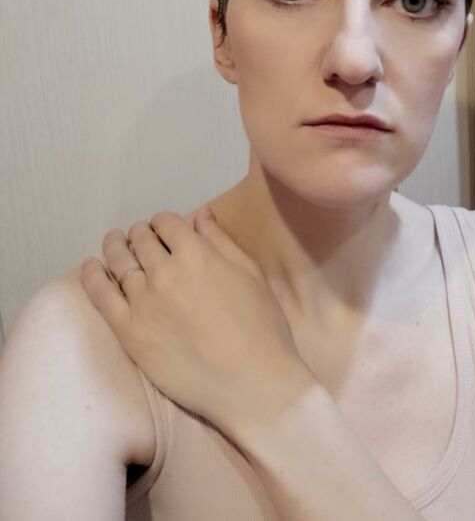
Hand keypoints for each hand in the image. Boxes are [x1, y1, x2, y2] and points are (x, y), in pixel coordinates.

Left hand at [80, 208, 315, 445]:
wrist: (251, 382)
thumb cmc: (261, 327)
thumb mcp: (250, 274)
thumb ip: (221, 241)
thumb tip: (201, 214)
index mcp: (196, 253)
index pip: (167, 223)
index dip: (164, 222)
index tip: (165, 230)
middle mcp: (164, 270)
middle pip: (141, 240)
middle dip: (141, 234)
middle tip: (141, 238)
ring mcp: (142, 301)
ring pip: (119, 261)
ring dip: (115, 247)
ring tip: (114, 242)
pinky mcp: (129, 331)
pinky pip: (101, 295)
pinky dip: (92, 275)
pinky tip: (91, 265)